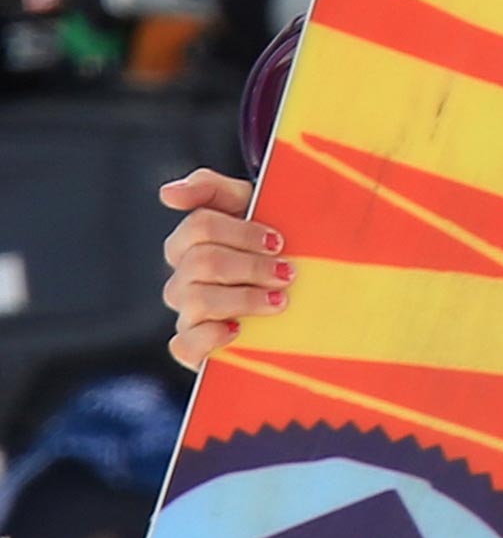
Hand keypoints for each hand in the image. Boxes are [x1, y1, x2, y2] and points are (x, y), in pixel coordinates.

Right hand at [160, 168, 290, 369]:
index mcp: (192, 240)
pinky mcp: (194, 348)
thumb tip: (167, 193)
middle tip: (287, 273)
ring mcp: (186, 312)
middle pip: (202, 261)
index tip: (278, 240)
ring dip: (245, 299)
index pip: (200, 225)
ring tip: (280, 300)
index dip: (242, 232)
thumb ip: (213, 189)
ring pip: (197, 300)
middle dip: (251, 266)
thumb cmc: (272, 243)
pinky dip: (212, 337)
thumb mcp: (253, 206)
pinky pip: (184, 346)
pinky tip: (240, 329)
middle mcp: (183, 276)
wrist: (301, 290)